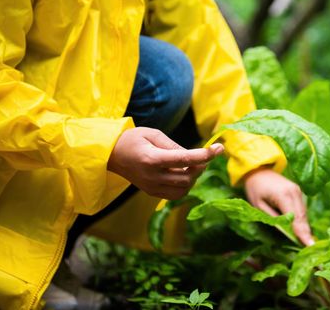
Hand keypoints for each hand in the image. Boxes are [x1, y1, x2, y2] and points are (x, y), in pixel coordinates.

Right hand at [108, 127, 223, 199]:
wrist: (110, 154)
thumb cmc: (131, 139)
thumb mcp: (153, 134)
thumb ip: (174, 146)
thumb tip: (194, 155)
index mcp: (152, 159)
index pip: (185, 159)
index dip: (205, 155)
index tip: (219, 148)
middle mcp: (152, 176)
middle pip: (187, 177)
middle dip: (200, 166)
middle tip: (203, 156)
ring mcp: (151, 187)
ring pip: (184, 189)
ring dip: (193, 177)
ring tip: (192, 165)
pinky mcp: (152, 192)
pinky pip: (176, 194)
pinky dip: (185, 185)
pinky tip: (183, 173)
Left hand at [244, 168, 313, 245]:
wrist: (258, 169)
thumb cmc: (255, 189)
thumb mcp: (259, 206)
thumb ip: (274, 219)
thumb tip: (288, 234)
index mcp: (284, 195)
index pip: (296, 219)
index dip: (303, 234)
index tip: (310, 246)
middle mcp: (295, 192)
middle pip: (302, 218)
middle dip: (306, 234)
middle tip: (311, 249)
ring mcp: (298, 191)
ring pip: (304, 214)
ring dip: (304, 227)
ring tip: (306, 243)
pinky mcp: (298, 192)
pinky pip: (301, 209)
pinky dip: (301, 220)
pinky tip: (300, 230)